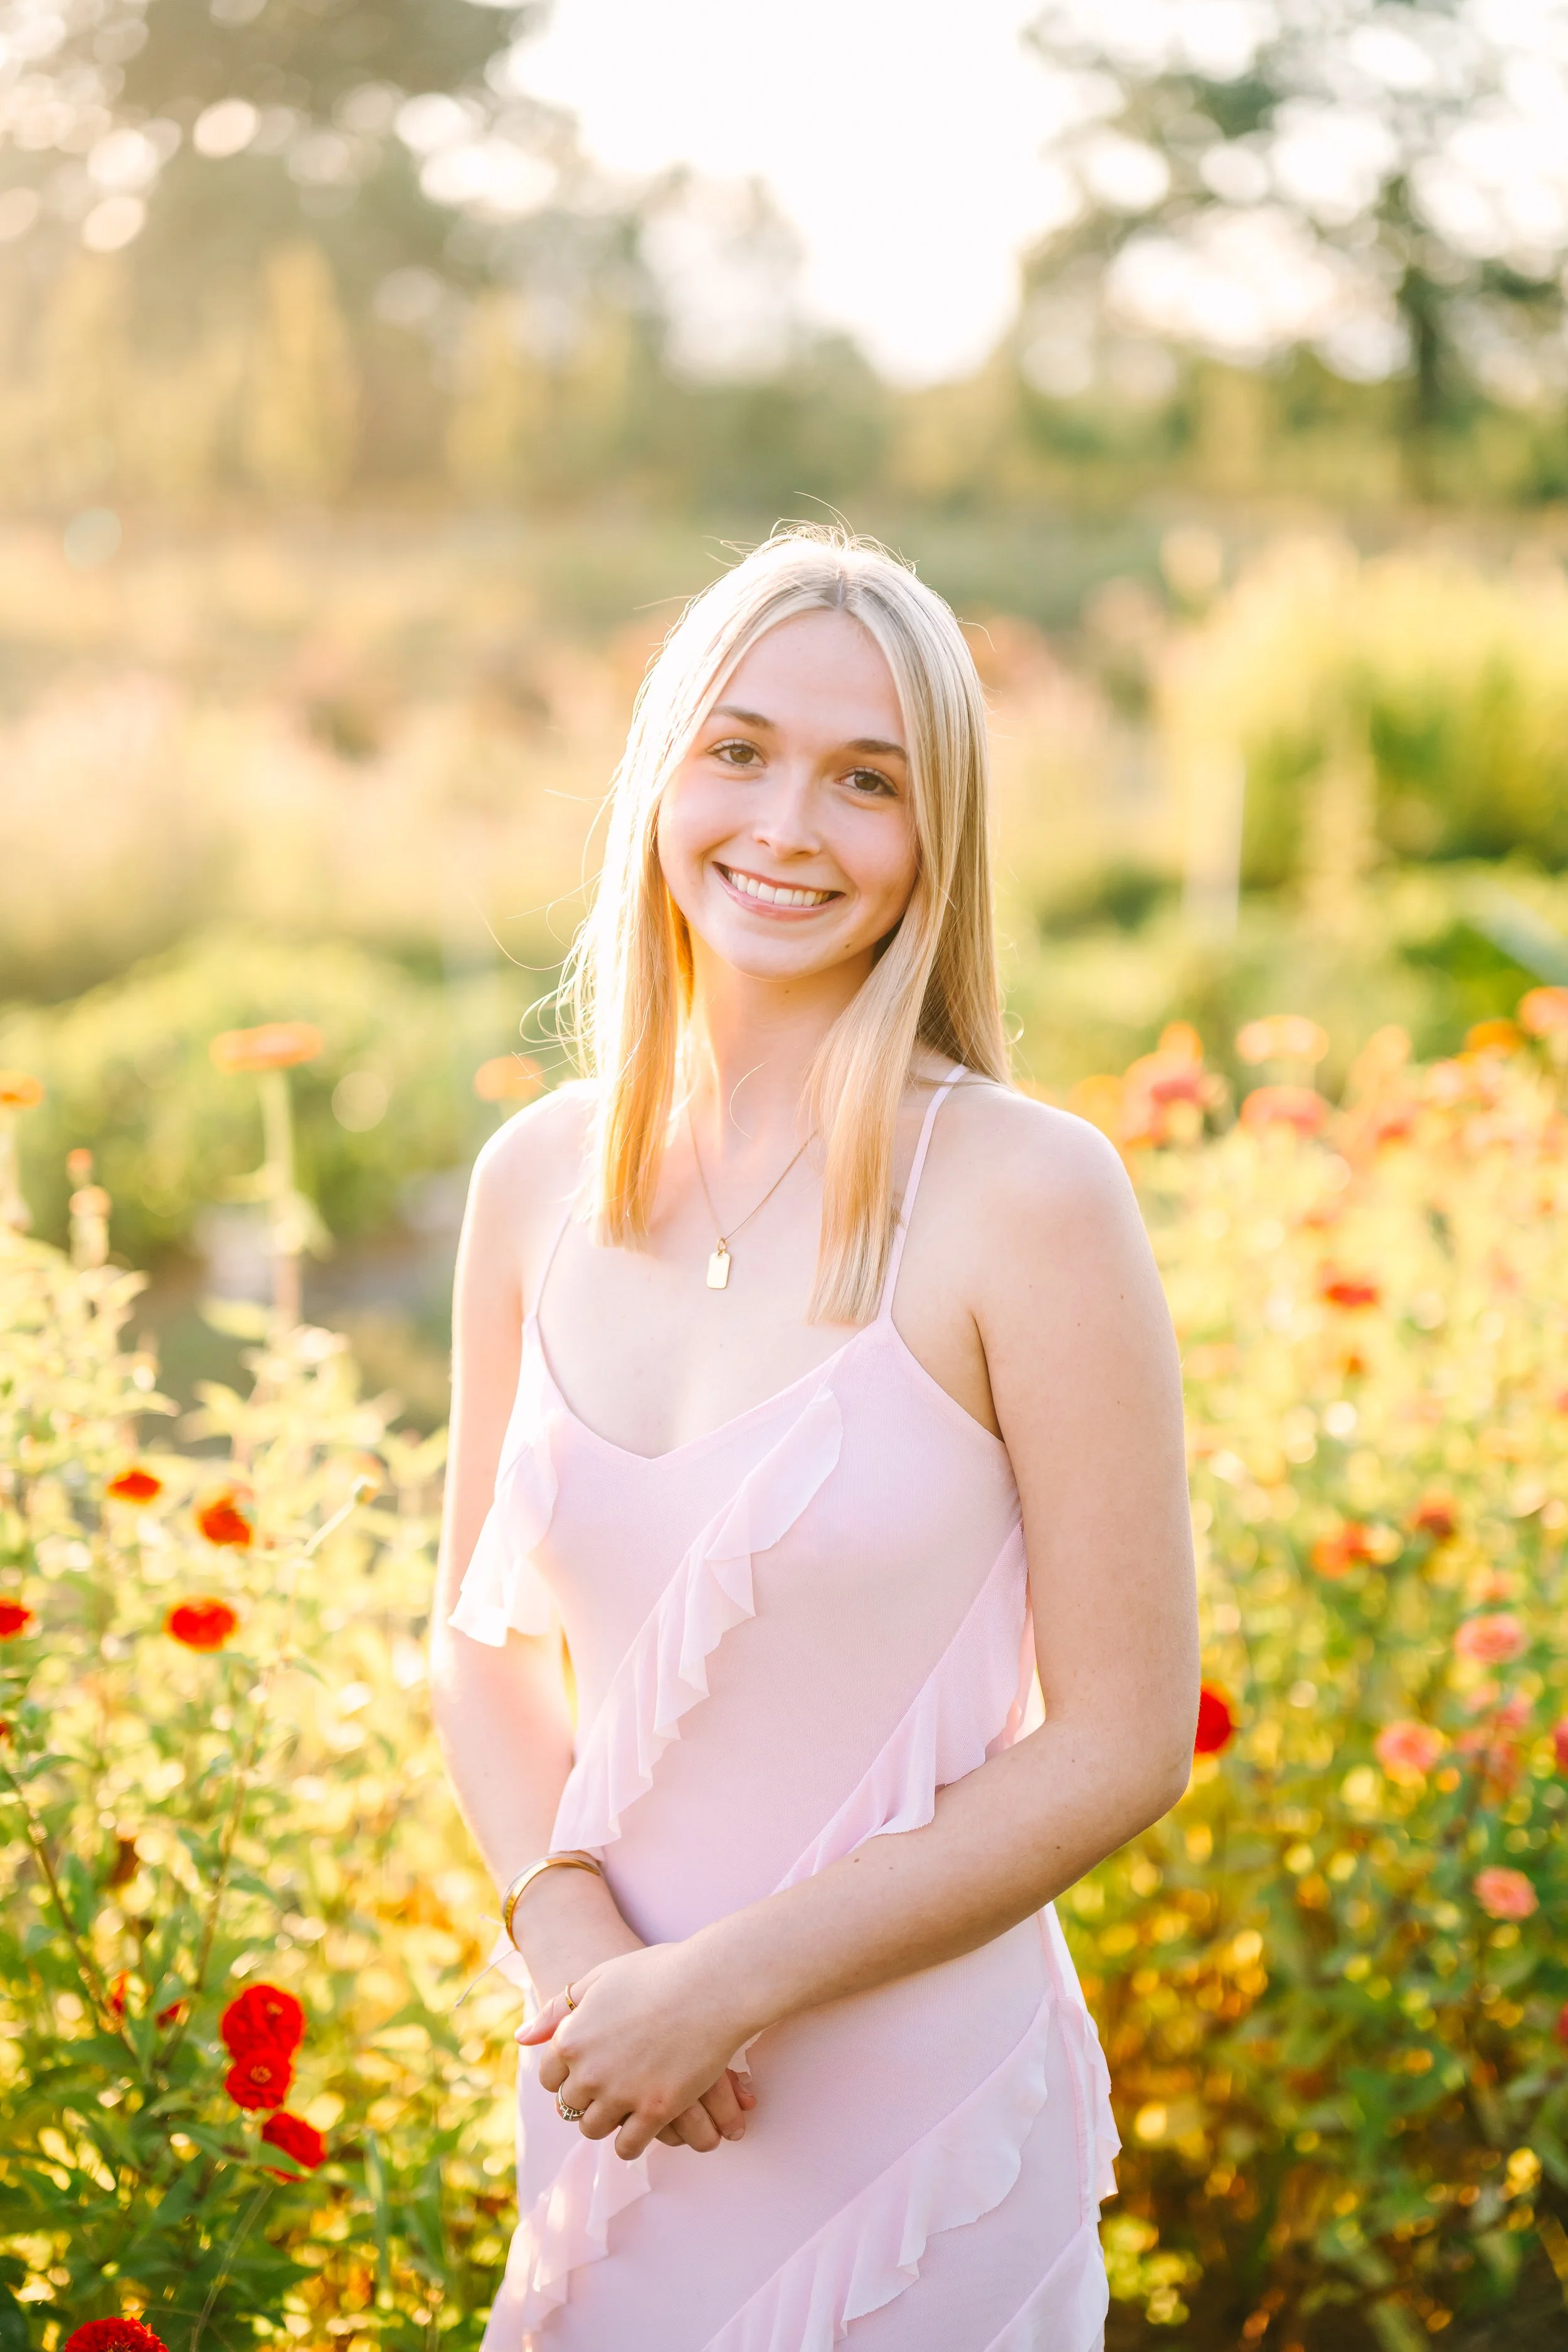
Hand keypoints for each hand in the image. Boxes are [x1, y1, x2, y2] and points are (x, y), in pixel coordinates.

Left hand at [518, 1941, 754, 2161]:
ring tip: (626, 2106)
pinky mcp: (655, 2111)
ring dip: (607, 2121)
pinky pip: (628, 2146)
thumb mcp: (601, 1978)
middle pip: (571, 2105)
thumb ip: (558, 2010)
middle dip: (587, 2098)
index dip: (568, 2075)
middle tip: (611, 2086)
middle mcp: (588, 2072)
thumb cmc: (659, 1973)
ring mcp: (621, 2094)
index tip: (587, 2070)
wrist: (711, 1985)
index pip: (550, 2077)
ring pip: (594, 2129)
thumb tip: (522, 2039)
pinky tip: (644, 2126)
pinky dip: (631, 2142)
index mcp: (571, 2039)